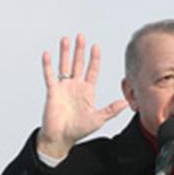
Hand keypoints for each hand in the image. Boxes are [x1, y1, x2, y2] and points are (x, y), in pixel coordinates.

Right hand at [37, 34, 128, 159]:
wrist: (61, 138)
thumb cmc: (78, 130)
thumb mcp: (98, 119)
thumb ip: (111, 110)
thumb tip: (125, 103)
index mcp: (87, 91)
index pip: (92, 71)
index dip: (94, 59)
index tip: (96, 46)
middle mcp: (75, 86)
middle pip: (78, 64)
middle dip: (80, 50)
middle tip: (81, 36)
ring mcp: (63, 88)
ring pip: (64, 65)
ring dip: (65, 53)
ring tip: (66, 39)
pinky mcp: (52, 92)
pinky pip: (50, 76)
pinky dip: (48, 65)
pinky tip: (48, 53)